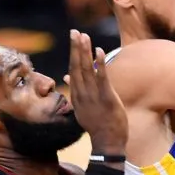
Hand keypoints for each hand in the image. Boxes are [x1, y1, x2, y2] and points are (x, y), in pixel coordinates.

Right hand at [63, 30, 126, 154]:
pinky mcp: (106, 98)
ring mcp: (93, 96)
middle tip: (75, 32)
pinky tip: (98, 50)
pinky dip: (98, 64)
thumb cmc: (98, 124)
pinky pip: (101, 78)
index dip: (73, 53)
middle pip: (76, 67)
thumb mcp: (83, 107)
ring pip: (86, 70)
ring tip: (84, 36)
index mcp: (77, 95)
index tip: (74, 38)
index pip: (73, 69)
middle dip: (76, 48)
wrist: (107, 142)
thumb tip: (67, 76)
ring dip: (84, 52)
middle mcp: (82, 93)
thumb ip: (76, 90)